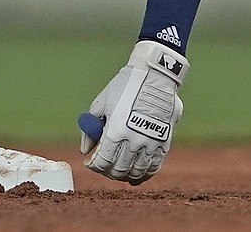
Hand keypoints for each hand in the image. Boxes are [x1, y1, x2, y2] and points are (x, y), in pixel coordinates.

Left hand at [78, 40, 188, 184]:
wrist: (155, 73)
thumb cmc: (125, 85)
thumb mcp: (102, 103)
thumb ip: (91, 129)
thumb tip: (86, 150)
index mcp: (115, 130)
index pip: (102, 162)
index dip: (94, 166)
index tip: (91, 162)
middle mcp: (133, 140)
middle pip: (118, 170)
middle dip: (108, 172)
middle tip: (105, 167)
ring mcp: (150, 141)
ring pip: (137, 171)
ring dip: (126, 175)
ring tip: (120, 171)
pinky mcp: (164, 140)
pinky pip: (154, 165)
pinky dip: (145, 173)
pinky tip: (138, 173)